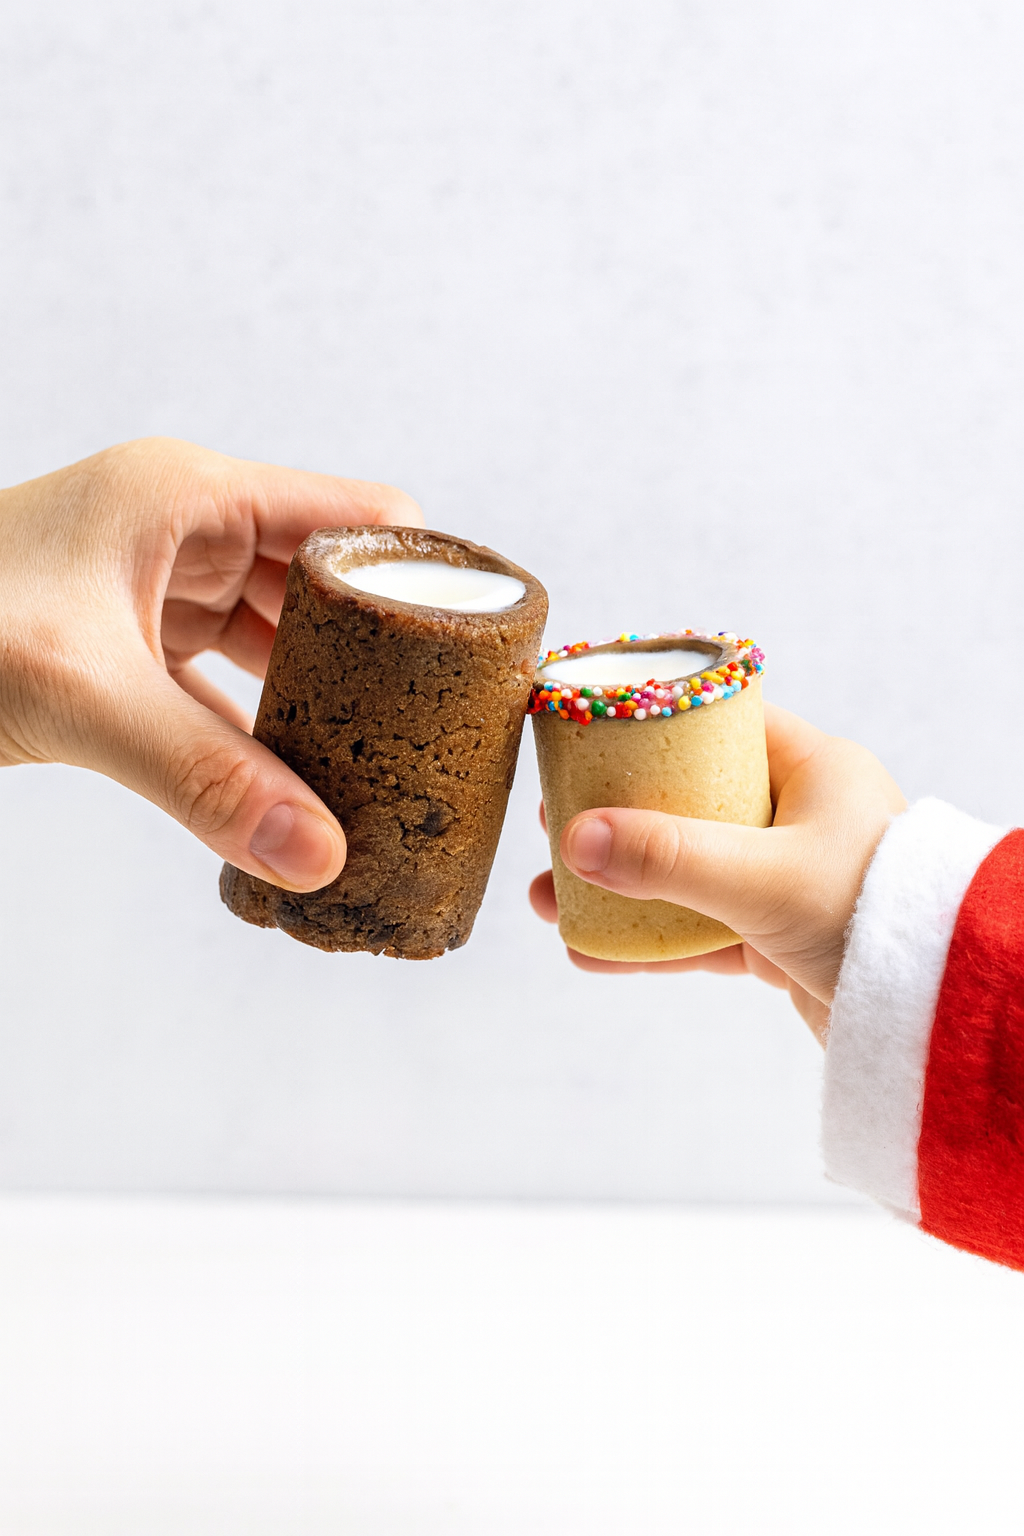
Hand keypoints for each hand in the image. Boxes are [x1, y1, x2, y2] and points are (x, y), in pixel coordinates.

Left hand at [0, 437, 421, 888]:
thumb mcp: (79, 696)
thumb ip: (203, 777)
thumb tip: (322, 857)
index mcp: (188, 495)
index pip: (355, 514)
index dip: (427, 574)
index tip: (488, 648)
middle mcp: (181, 529)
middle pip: (325, 584)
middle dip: (381, 656)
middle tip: (445, 731)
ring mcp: (151, 587)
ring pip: (274, 641)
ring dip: (320, 701)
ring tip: (387, 767)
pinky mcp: (125, 646)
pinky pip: (220, 688)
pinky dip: (256, 733)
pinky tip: (292, 788)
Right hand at [529, 704, 905, 1043]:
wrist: (938, 1017)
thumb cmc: (872, 918)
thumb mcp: (761, 878)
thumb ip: (668, 857)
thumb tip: (575, 840)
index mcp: (814, 769)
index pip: (718, 726)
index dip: (649, 731)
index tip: (587, 743)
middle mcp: (803, 816)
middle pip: (689, 801)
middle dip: (616, 820)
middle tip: (555, 824)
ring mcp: (790, 878)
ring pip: (688, 871)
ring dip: (622, 885)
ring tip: (551, 897)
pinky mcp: (782, 937)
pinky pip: (703, 928)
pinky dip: (652, 939)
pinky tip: (593, 951)